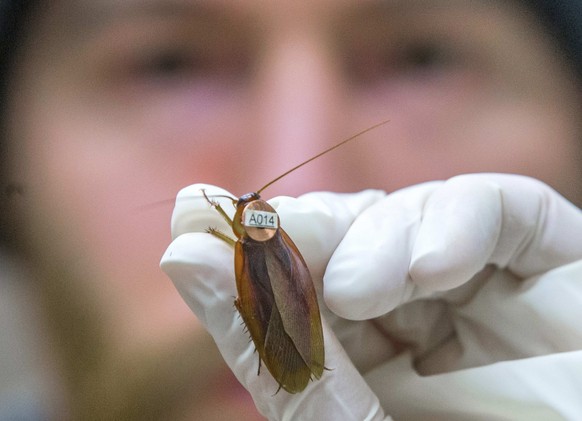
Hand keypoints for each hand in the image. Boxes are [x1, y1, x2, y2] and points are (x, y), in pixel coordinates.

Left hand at [161, 174, 581, 418]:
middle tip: (252, 227)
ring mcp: (488, 290)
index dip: (251, 252)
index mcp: (374, 366)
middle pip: (354, 242)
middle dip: (302, 233)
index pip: (304, 289)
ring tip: (346, 287)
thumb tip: (179, 255)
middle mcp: (427, 321)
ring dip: (370, 233)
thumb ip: (271, 347)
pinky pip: (505, 208)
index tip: (190, 221)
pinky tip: (427, 268)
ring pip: (413, 213)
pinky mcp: (552, 264)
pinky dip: (458, 220)